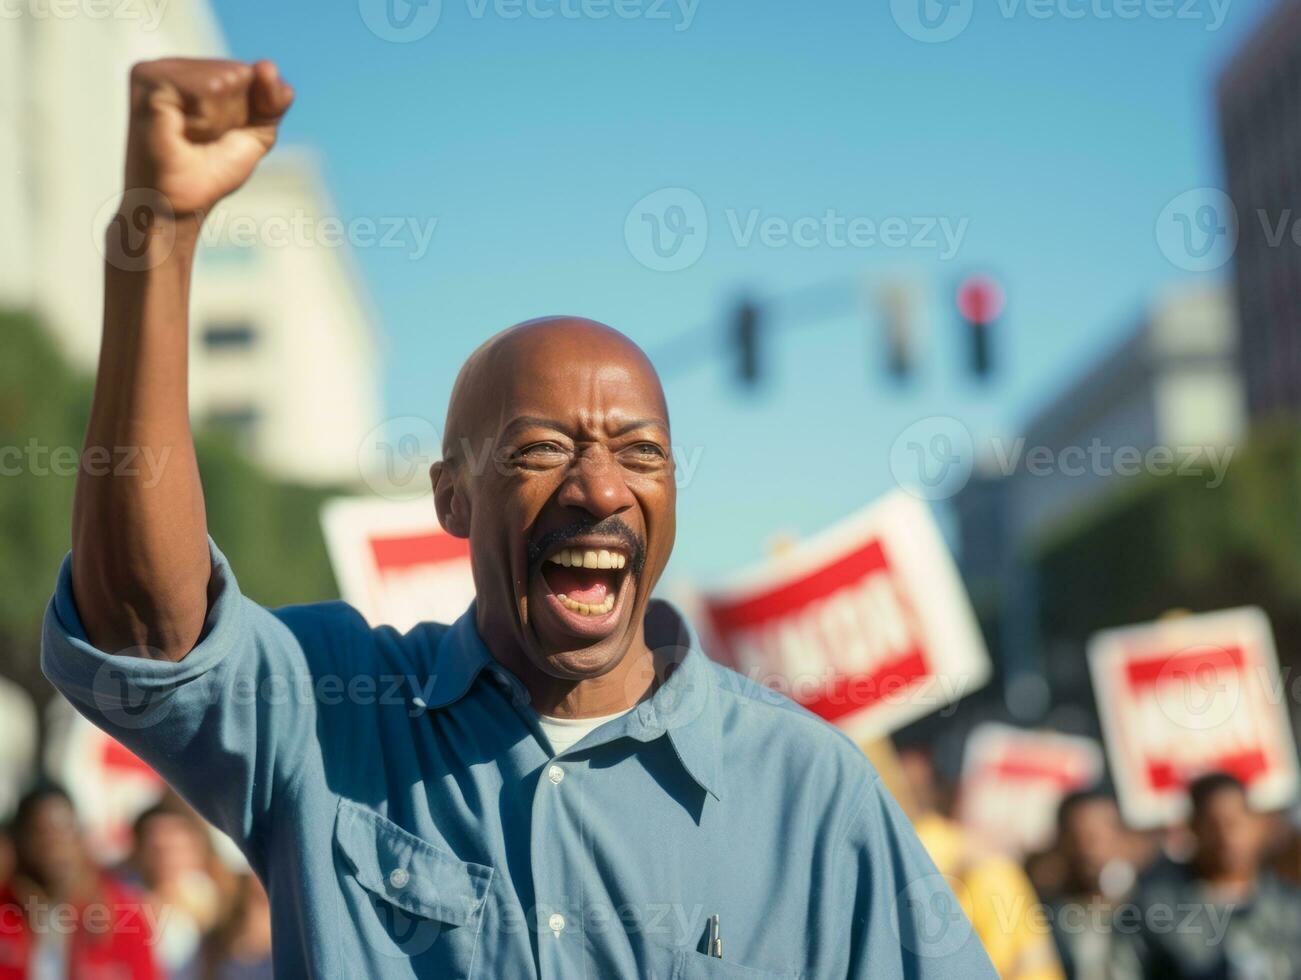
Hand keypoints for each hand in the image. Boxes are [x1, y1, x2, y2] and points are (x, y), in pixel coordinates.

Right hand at [124, 58, 293, 216]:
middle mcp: (175, 66)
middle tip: (201, 140)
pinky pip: (206, 91)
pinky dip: (204, 122)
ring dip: (218, 122)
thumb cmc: (213, 171)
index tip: (217, 137)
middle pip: (240, 74)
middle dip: (233, 117)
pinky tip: (179, 132)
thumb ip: (275, 98)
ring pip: (226, 80)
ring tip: (189, 138)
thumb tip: (266, 65)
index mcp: (196, 72)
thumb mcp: (258, 132)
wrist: (181, 205)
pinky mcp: (149, 79)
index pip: (251, 75)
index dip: (248, 114)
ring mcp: (159, 70)